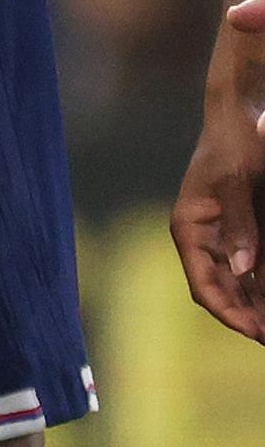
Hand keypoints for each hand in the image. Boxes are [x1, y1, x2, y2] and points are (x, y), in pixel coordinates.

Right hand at [176, 96, 264, 343]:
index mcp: (189, 228)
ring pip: (234, 283)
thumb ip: (239, 226)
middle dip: (244, 318)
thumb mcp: (236, 182)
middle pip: (218, 291)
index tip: (255, 332)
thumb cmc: (234, 142)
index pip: (203, 285)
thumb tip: (242, 271)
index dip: (229, 313)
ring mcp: (218, 234)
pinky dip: (259, 285)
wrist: (238, 114)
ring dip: (253, 306)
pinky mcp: (238, 228)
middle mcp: (200, 237)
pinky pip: (248, 266)